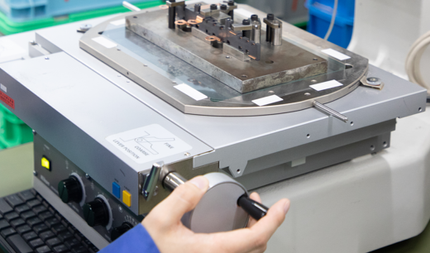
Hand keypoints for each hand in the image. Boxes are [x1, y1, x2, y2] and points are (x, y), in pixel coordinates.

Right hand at [141, 176, 289, 252]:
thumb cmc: (148, 251)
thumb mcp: (160, 220)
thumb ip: (182, 198)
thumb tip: (202, 184)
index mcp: (212, 250)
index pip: (256, 236)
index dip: (273, 219)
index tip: (282, 206)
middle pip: (257, 246)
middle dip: (265, 223)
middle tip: (261, 206)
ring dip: (254, 234)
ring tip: (248, 217)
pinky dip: (243, 244)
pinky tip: (232, 234)